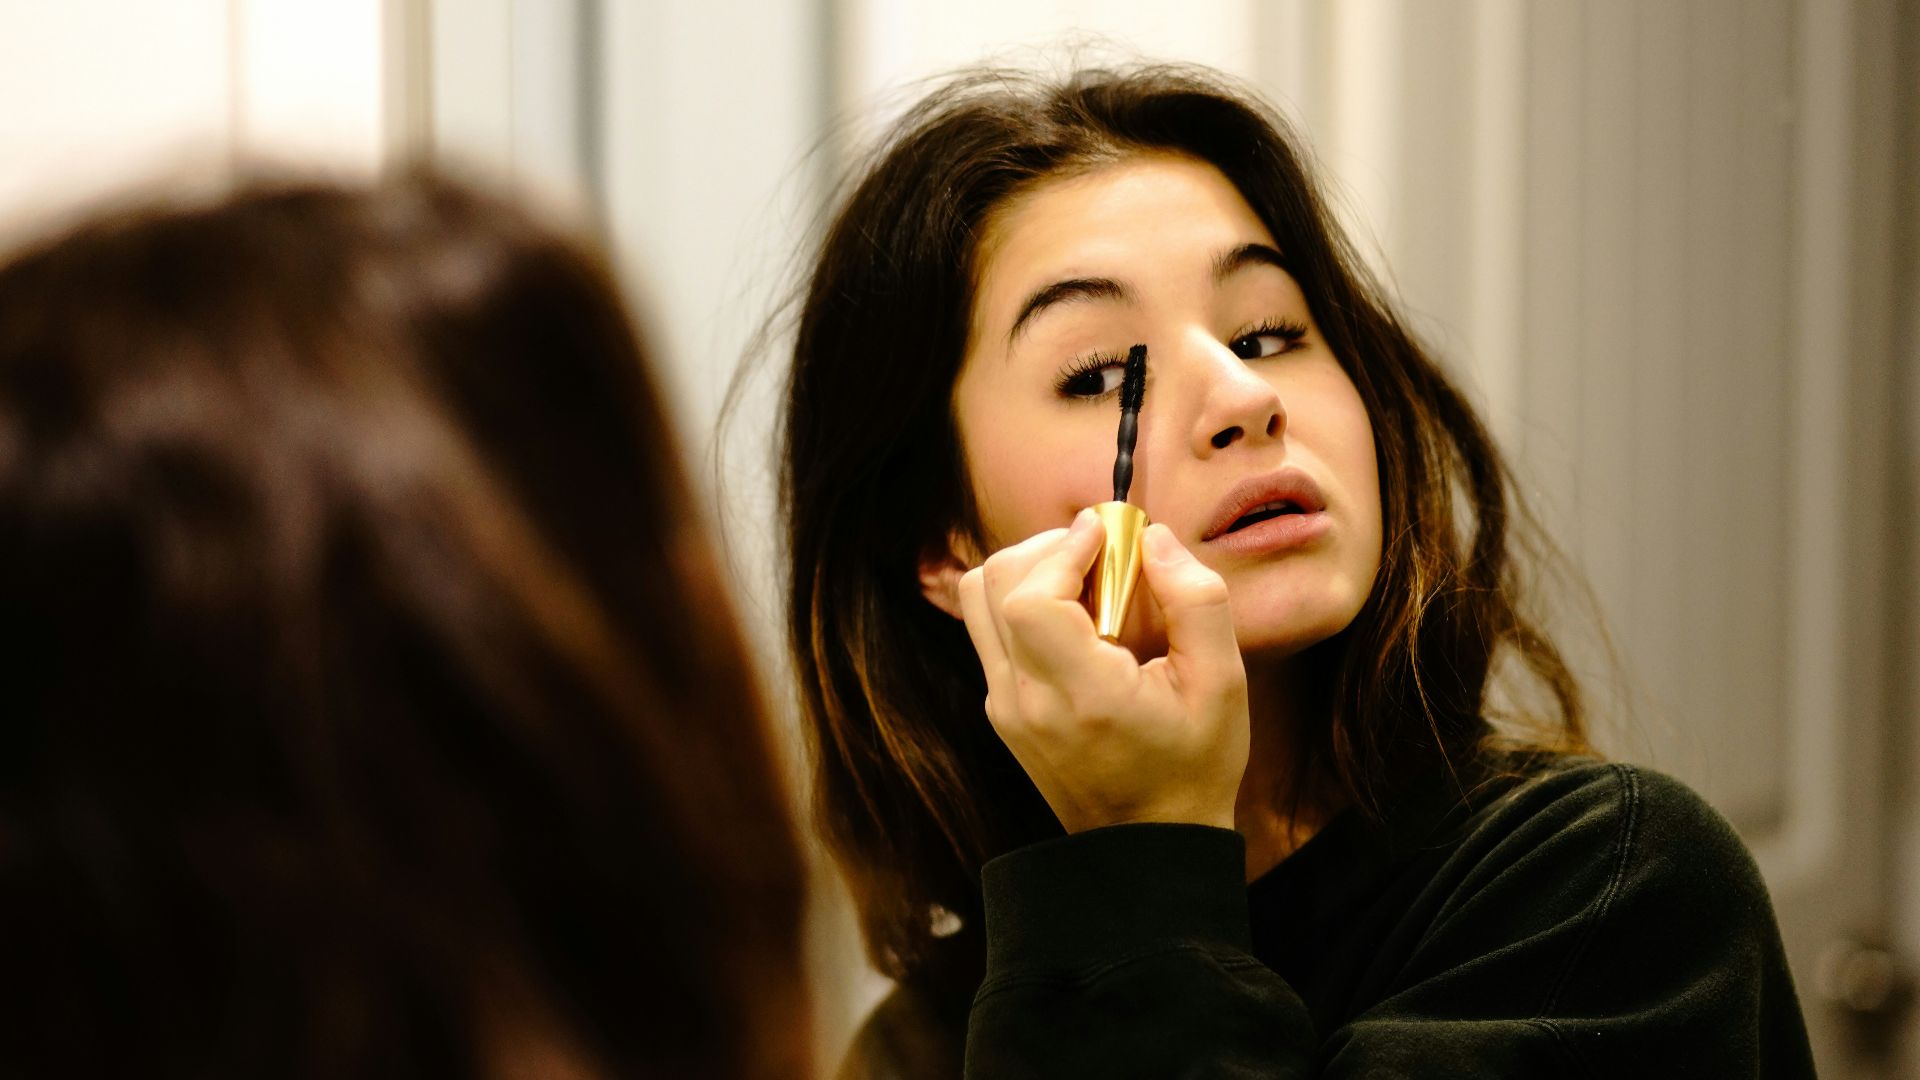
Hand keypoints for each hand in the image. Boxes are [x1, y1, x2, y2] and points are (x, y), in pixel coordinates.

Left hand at [958, 509, 1250, 833]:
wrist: (1148, 847)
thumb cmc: (1195, 766)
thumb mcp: (1224, 684)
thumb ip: (1196, 602)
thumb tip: (1154, 538)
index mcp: (1080, 696)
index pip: (1029, 599)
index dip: (1063, 549)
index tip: (1106, 533)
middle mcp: (1024, 701)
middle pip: (992, 584)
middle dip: (1046, 549)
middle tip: (1102, 554)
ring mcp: (1004, 707)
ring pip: (978, 600)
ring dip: (1027, 571)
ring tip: (1086, 580)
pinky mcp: (1001, 709)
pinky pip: (990, 629)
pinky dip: (1023, 601)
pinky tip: (1077, 616)